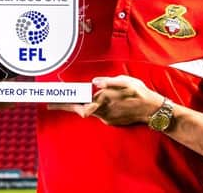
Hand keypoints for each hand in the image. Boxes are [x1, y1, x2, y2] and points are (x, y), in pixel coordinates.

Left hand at [47, 75, 162, 124]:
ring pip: (89, 110)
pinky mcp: (110, 121)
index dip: (64, 103)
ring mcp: (106, 118)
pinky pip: (99, 113)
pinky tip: (101, 102)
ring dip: (82, 105)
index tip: (50, 102)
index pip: (79, 102)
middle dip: (65, 105)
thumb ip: (109, 81)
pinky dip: (96, 107)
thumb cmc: (139, 93)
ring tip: (76, 98)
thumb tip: (95, 82)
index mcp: (103, 99)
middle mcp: (103, 111)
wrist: (152, 110)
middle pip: (79, 108)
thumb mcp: (126, 81)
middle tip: (51, 103)